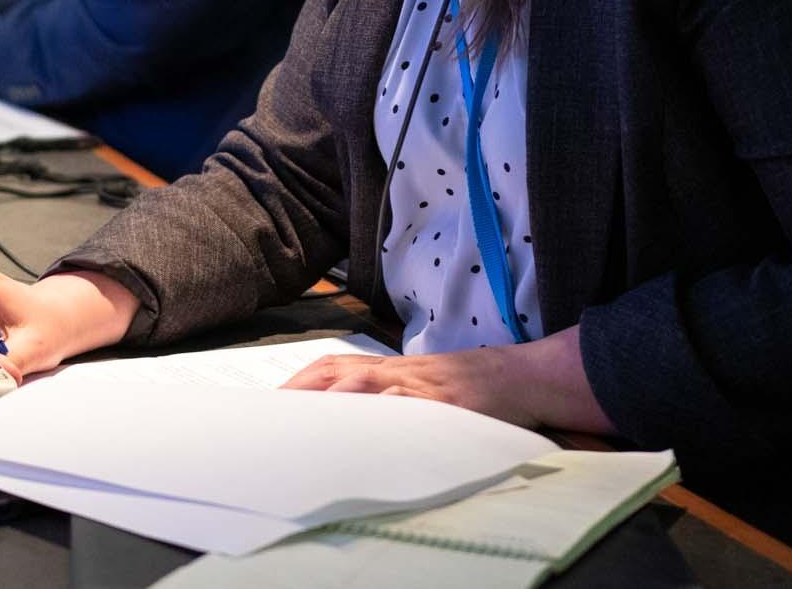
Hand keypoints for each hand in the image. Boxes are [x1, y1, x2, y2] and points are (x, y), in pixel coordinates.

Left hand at [283, 347, 526, 421]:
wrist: (518, 377)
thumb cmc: (467, 388)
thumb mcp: (422, 388)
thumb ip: (388, 397)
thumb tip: (350, 416)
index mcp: (390, 368)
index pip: (333, 367)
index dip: (300, 382)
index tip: (272, 402)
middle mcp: (397, 371)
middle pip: (336, 372)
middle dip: (302, 391)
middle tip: (274, 414)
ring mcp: (418, 385)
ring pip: (365, 384)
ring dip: (331, 399)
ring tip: (304, 420)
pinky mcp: (442, 402)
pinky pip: (406, 405)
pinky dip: (382, 412)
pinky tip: (362, 425)